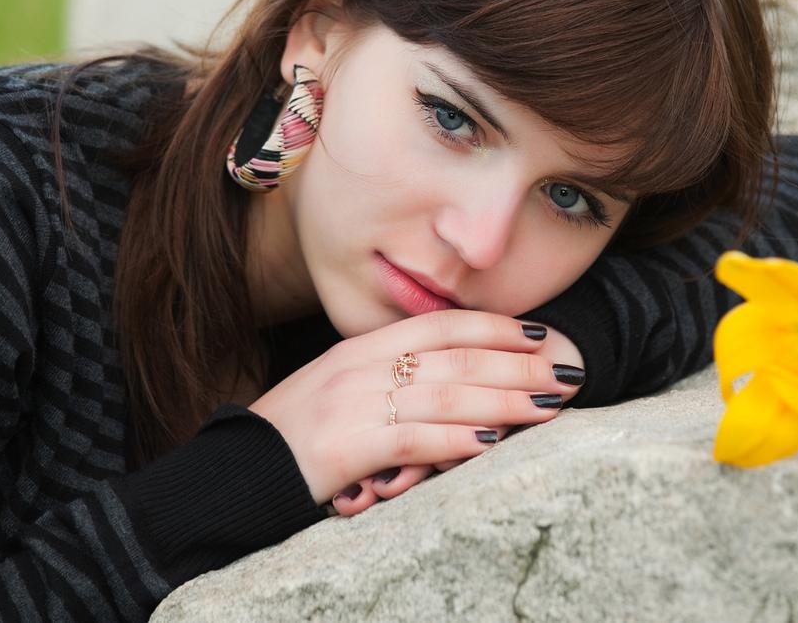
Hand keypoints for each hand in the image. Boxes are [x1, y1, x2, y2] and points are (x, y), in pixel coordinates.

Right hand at [247, 310, 583, 513]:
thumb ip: (387, 379)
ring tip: (551, 405)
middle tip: (568, 370)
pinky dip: (458, 441)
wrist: (230, 472)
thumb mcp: (336, 391)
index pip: (441, 324)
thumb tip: (451, 386)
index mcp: (361, 347)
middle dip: (520, 364)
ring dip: (507, 400)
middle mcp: (361, 365)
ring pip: (447, 393)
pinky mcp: (346, 444)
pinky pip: (415, 438)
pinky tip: (493, 444)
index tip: (540, 333)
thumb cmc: (287, 438)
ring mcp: (354, 402)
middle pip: (457, 357)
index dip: (496, 326)